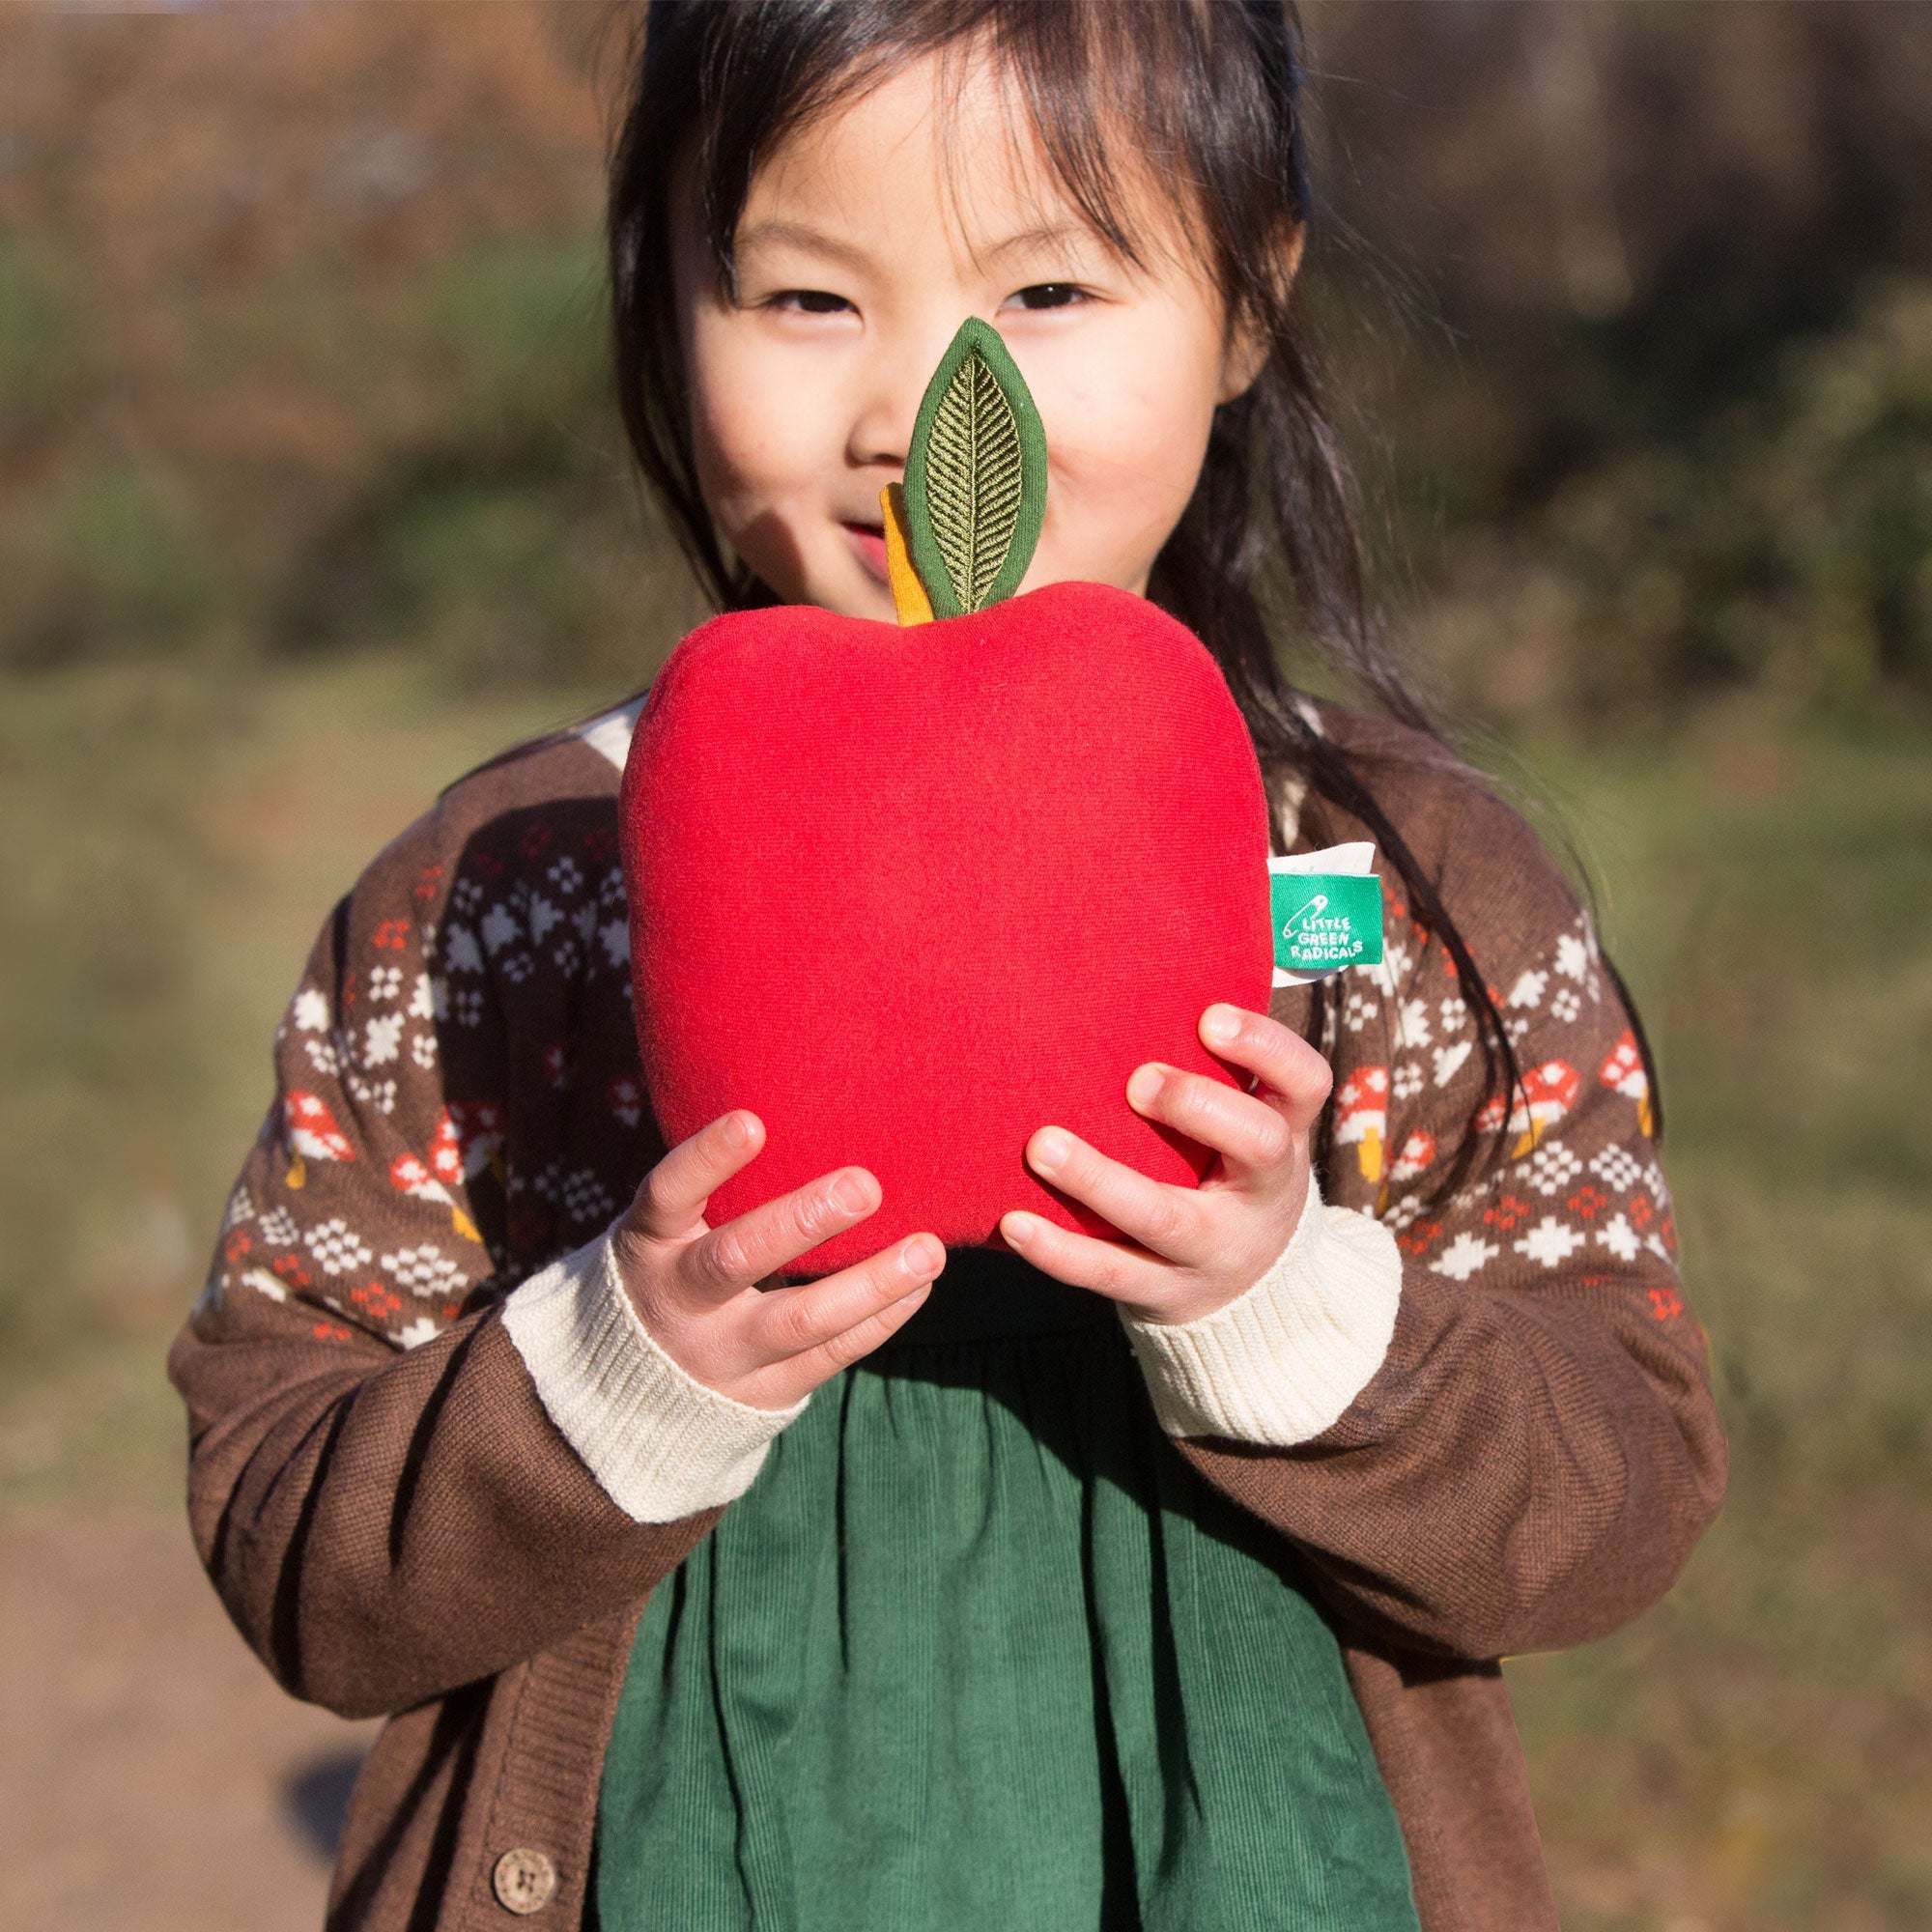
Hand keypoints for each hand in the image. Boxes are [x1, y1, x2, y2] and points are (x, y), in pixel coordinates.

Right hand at [610, 1109, 943, 1408]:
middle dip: (803, 1221)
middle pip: (737, 1260)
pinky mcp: (763, 1391)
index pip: (670, 1193)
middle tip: (866, 1185)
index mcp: (651, 1242)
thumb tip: (816, 1115)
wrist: (639, 1386)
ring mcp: (719, 1354)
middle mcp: (678, 1299)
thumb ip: (723, 1190)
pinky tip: (919, 1286)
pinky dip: (880, 1319)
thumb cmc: (677, 1266)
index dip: (707, 1159)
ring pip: (798, 1321)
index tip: (752, 1122)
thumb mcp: (672, 1229)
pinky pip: (830, 1356)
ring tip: (927, 1251)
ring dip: (871, 1283)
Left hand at [999, 1003, 1331, 1324]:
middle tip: (1137, 1079)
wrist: (1248, 1293)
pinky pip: (1110, 1273)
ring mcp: (1213, 1250)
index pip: (1304, 1083)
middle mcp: (1261, 1193)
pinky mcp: (1163, 1292)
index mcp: (1285, 1135)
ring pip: (1165, 1219)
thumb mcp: (1250, 1122)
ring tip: (1042, 1145)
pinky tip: (1013, 1221)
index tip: (1209, 1017)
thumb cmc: (1227, 1170)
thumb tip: (1152, 964)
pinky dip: (1059, 1250)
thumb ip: (1215, 1066)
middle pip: (1255, 1147)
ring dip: (1099, 1180)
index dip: (1265, 1048)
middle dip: (1198, 1108)